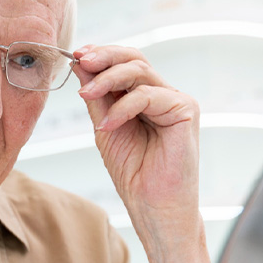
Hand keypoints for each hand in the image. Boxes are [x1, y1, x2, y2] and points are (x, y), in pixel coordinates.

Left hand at [74, 45, 199, 216]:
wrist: (154, 207)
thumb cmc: (134, 174)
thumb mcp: (105, 128)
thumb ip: (97, 98)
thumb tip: (80, 64)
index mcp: (146, 97)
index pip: (125, 64)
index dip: (101, 55)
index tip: (76, 55)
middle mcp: (164, 95)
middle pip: (135, 59)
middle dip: (105, 56)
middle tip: (81, 60)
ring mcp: (177, 101)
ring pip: (140, 71)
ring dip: (108, 79)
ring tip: (86, 94)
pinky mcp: (186, 111)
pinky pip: (148, 96)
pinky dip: (123, 108)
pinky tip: (107, 124)